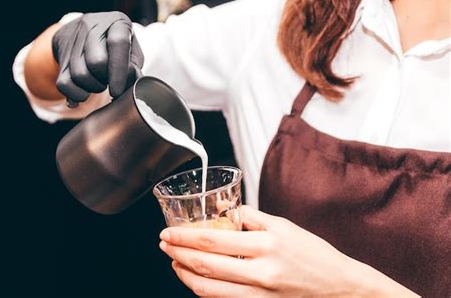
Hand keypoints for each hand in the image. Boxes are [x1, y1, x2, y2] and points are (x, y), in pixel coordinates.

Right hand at [52, 11, 143, 103]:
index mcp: (117, 22)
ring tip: (99, 83)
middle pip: (96, 62)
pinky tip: (84, 93)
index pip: (118, 43)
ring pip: (80, 75)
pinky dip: (75, 94)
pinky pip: (64, 83)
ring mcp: (74, 39)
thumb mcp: (132, 51)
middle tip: (109, 82)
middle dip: (104, 80)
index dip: (119, 71)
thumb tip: (131, 84)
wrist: (83, 33)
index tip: (118, 92)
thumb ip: (135, 68)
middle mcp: (92, 26)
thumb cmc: (116, 47)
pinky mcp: (61, 55)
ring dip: (92, 88)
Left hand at [159, 206, 417, 296]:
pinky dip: (204, 291)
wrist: (339, 288)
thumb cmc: (314, 254)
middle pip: (206, 265)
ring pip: (209, 289)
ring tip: (174, 263)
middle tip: (164, 245)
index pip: (213, 240)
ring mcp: (260, 295)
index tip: (169, 232)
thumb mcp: (285, 226)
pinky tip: (197, 281)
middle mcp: (261, 272)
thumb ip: (253, 219)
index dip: (185, 237)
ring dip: (186, 276)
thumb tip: (228, 214)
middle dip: (178, 254)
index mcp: (266, 245)